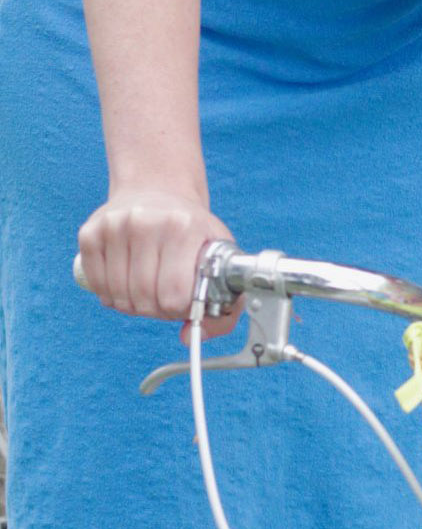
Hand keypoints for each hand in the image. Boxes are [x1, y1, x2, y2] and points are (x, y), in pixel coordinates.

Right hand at [77, 189, 238, 334]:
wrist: (157, 189)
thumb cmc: (191, 230)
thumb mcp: (219, 255)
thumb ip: (224, 306)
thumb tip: (191, 339)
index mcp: (184, 227)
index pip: (174, 296)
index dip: (179, 309)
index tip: (183, 300)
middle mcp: (147, 222)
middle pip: (144, 299)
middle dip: (156, 310)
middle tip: (165, 297)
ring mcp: (114, 226)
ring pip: (118, 297)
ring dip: (133, 304)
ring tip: (148, 288)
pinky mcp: (90, 233)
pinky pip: (97, 286)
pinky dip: (111, 294)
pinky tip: (126, 279)